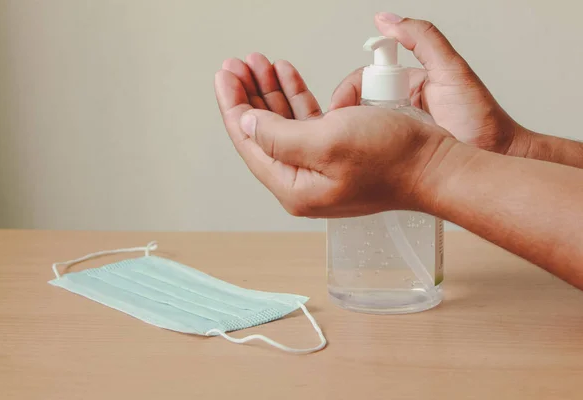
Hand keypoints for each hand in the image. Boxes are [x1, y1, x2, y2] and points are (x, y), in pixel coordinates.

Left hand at [215, 55, 451, 216]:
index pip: (249, 142)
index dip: (233, 106)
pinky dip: (297, 97)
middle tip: (238, 65)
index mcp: (294, 186)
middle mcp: (303, 181)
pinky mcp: (337, 154)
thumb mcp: (326, 142)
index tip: (224, 76)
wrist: (435, 167)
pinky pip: (307, 123)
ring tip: (261, 63)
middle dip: (249, 94)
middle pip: (262, 132)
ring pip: (284, 123)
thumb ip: (278, 135)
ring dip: (272, 91)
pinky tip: (288, 77)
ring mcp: (320, 168)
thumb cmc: (392, 160)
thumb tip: (246, 125)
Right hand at [330, 13, 522, 153]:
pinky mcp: (398, 154)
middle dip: (345, 114)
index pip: (366, 77)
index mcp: (408, 82)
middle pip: (358, 104)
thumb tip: (386, 20)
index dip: (350, 89)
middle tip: (344, 127)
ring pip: (362, 129)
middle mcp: (399, 106)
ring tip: (348, 142)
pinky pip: (373, 149)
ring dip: (350, 135)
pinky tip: (359, 154)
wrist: (495, 154)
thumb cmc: (481, 118)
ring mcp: (398, 132)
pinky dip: (361, 150)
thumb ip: (422, 38)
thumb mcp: (451, 69)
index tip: (342, 103)